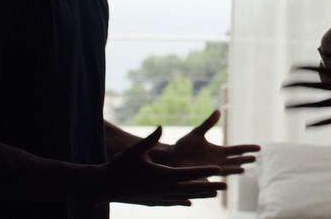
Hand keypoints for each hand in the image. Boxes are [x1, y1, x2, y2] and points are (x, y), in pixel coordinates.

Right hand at [103, 126, 225, 205]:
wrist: (104, 186)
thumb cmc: (119, 166)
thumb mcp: (136, 151)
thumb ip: (150, 140)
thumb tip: (161, 127)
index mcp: (162, 176)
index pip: (189, 173)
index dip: (204, 171)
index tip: (218, 170)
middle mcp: (163, 189)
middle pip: (191, 188)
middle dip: (209, 186)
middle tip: (225, 185)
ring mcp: (158, 197)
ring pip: (184, 196)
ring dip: (199, 195)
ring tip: (213, 194)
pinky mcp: (152, 201)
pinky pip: (172, 201)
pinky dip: (183, 201)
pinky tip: (189, 203)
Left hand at [165, 110, 259, 175]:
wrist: (171, 156)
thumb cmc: (184, 146)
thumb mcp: (197, 132)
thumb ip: (208, 123)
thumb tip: (218, 110)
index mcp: (218, 151)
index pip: (236, 150)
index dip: (247, 149)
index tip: (259, 147)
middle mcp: (217, 161)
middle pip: (235, 161)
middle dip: (244, 160)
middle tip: (255, 158)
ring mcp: (211, 169)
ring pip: (226, 171)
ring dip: (233, 170)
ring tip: (242, 169)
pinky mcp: (202, 176)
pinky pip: (212, 179)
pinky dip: (218, 180)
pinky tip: (225, 183)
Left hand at [283, 54, 330, 126]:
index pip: (319, 70)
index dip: (303, 69)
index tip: (290, 69)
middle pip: (314, 87)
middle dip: (297, 86)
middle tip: (281, 86)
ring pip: (318, 105)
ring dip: (301, 106)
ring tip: (286, 107)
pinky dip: (319, 123)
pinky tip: (307, 125)